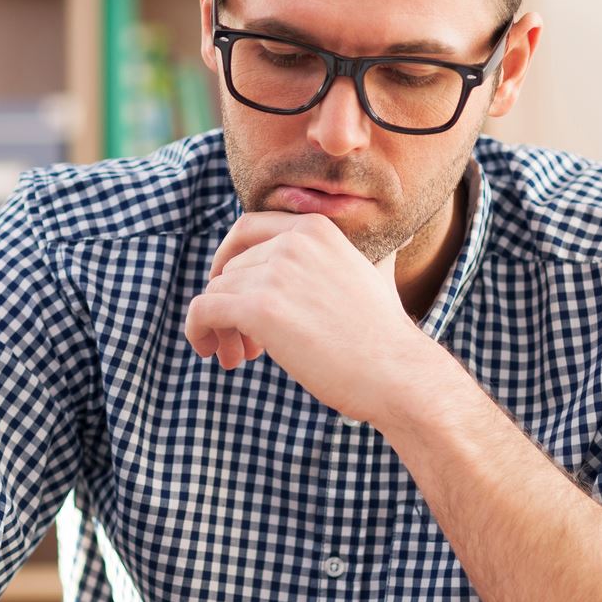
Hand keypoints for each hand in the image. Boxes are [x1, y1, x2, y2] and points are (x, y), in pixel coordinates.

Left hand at [183, 212, 427, 423]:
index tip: (233, 291)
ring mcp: (274, 273)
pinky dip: (198, 331)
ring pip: (216, 293)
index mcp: (315, 228)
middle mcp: (293, 242)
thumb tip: (403, 233)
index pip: (245, 230)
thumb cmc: (383, 336)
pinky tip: (213, 352)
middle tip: (247, 342)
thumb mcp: (374, 274)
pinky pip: (203, 311)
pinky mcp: (258, 308)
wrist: (396, 373)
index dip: (230, 260)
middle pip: (229, 269)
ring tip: (240, 356)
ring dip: (221, 327)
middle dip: (231, 304)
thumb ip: (357, 256)